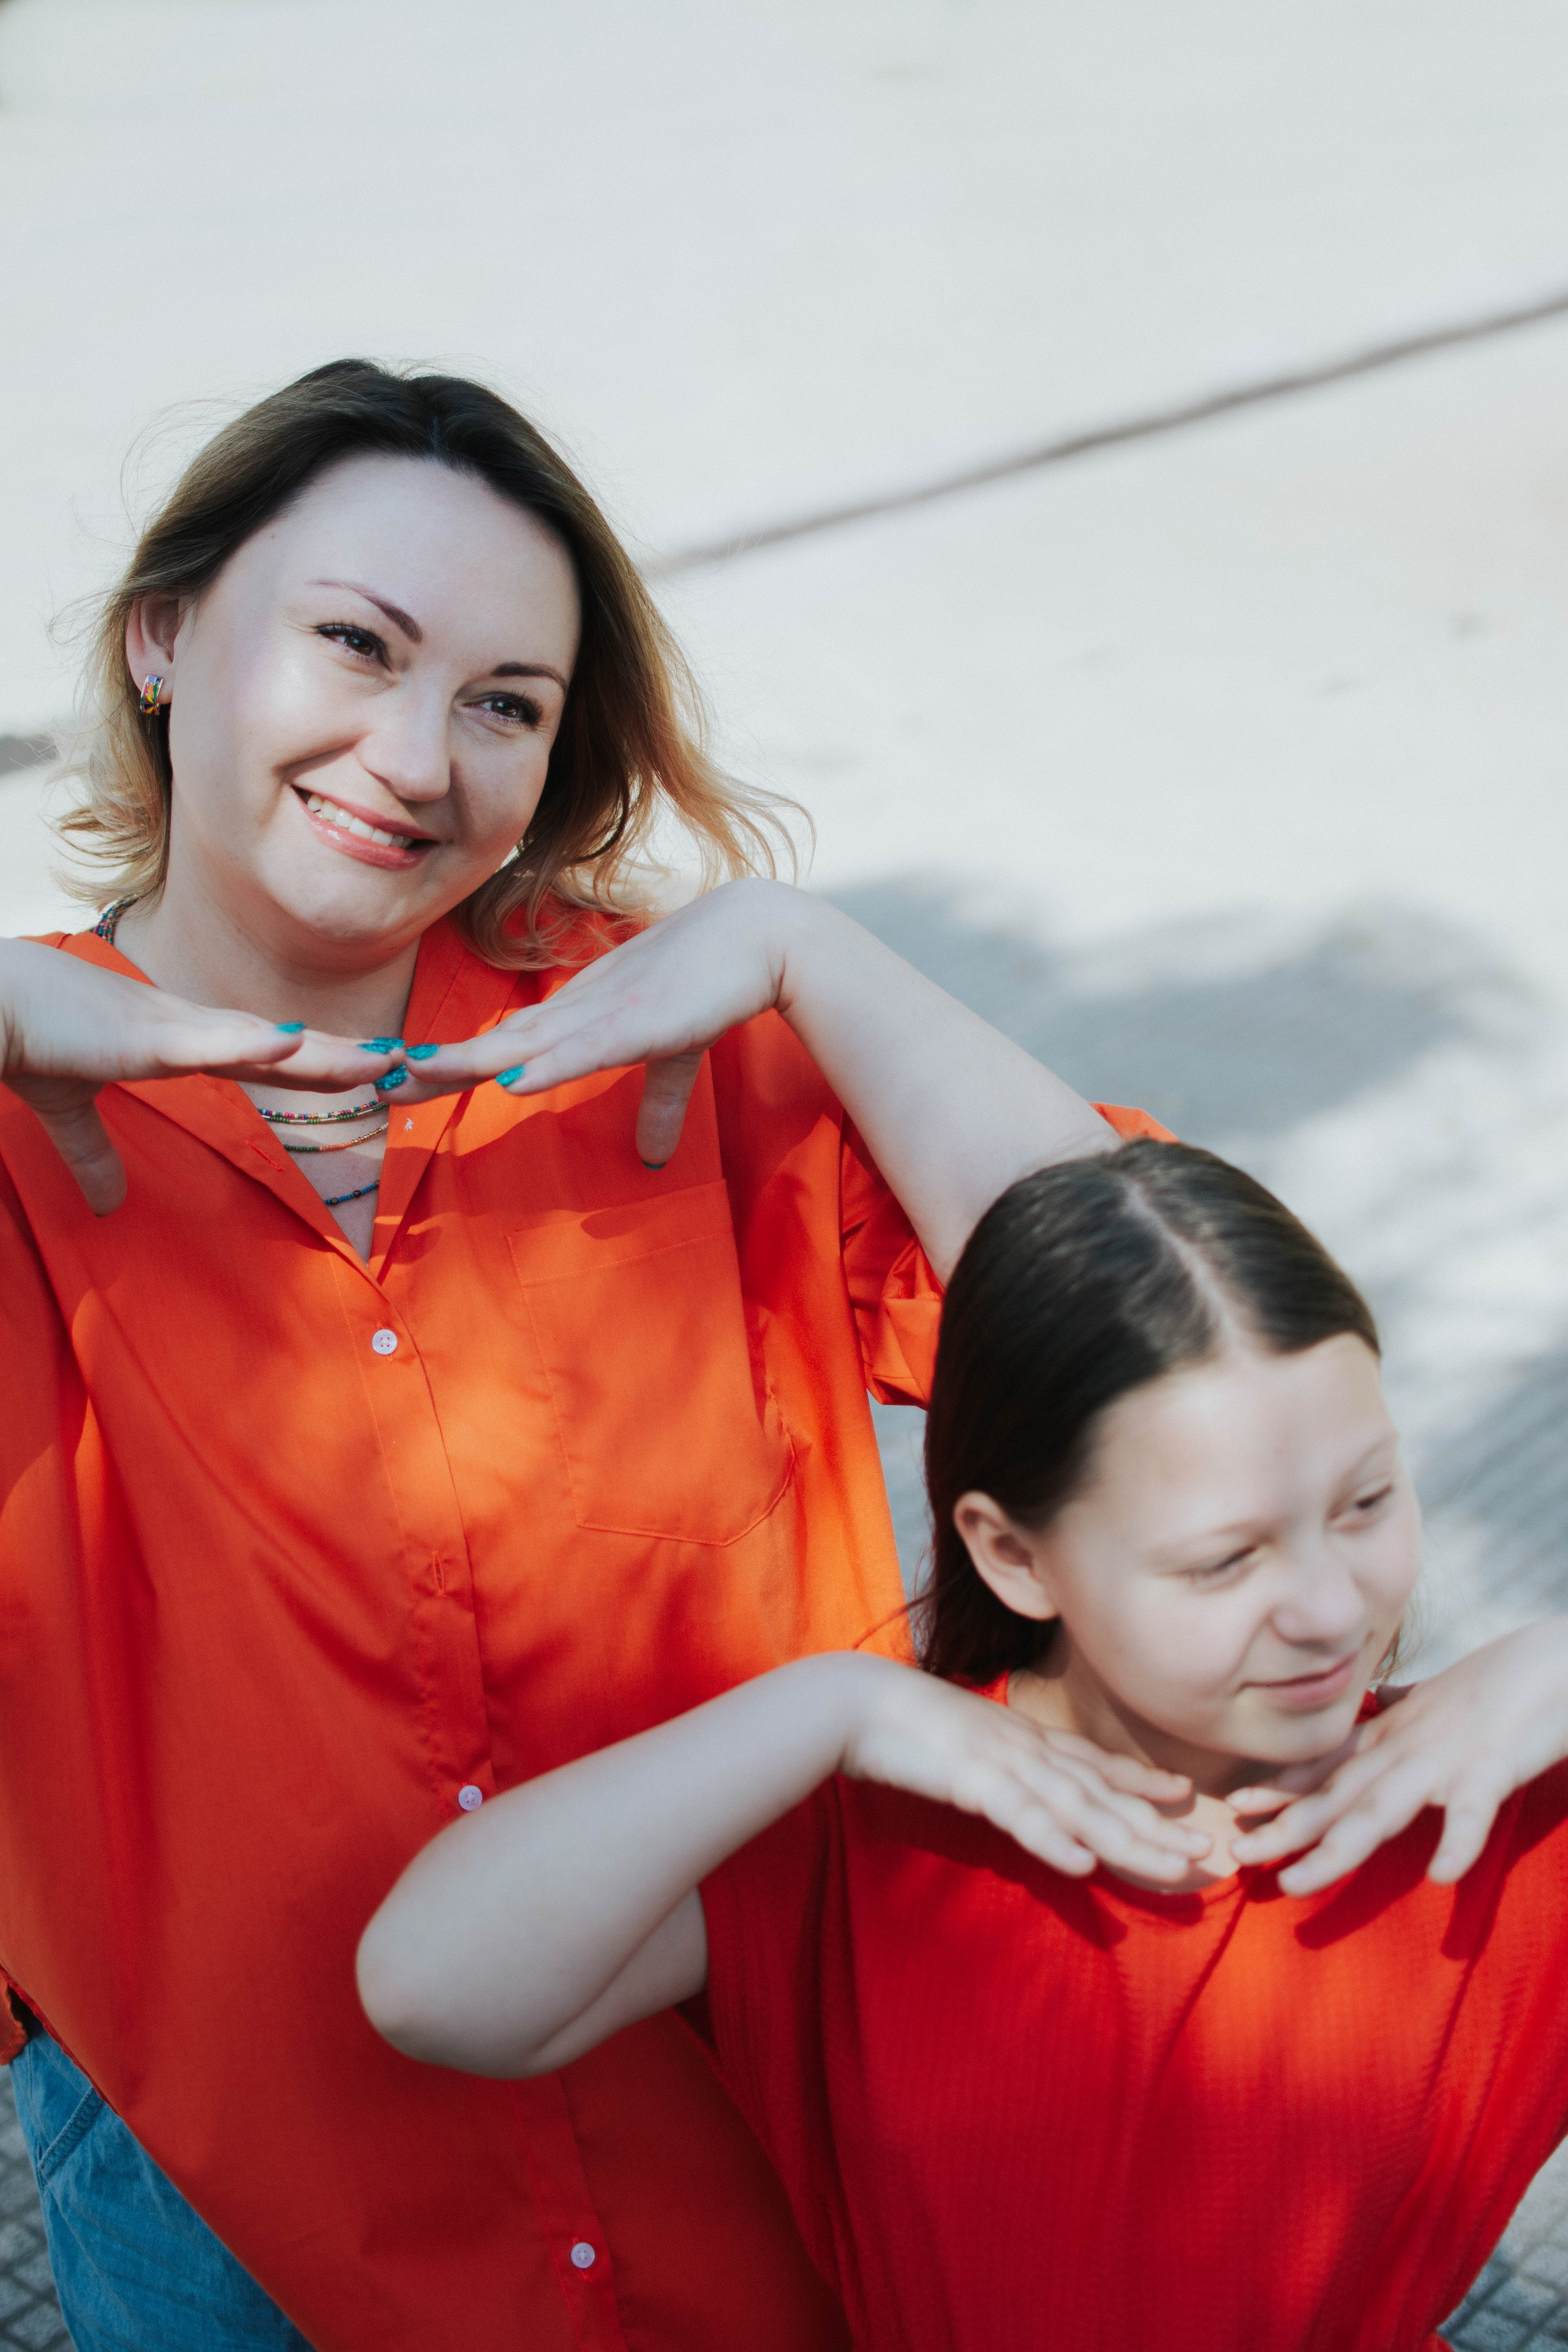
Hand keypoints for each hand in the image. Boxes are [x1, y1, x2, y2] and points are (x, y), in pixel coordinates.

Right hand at [0, 938, 400, 1213]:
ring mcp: (172, 1026)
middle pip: (284, 1047)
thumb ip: (93, 1154)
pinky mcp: (145, 1034)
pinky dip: (253, 1042)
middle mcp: (188, 1026)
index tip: (365, 1071)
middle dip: (343, 1059)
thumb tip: (105, 1206)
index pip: (266, 1055)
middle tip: (403, 1067)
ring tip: (378, 1061)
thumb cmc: (25, 1040)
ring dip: (322, 1053)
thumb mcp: (70, 1109)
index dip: (317, 1064)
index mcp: (177, 1040)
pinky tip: (294, 1044)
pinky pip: (210, 1040)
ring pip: (265, 1041)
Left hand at [378, 879, 796, 1168]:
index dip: (452, 1064)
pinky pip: (587, 1050)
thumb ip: (659, 1104)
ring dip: (470, 1063)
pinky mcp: (643, 1024)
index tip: (403, 1080)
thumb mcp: (676, 1053)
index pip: (504, 1047)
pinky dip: (547, 1065)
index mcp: (580, 1017)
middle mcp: (579, 1012)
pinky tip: (511, 1081)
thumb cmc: (715, 984)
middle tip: (375, 1083)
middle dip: (436, 1067)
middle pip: (495, 1046)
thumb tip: (655, 1159)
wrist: (761, 935)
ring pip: (526, 1045)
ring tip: (415, 1078)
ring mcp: (607, 1015)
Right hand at [840, 1658, 1212, 1883]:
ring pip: (1079, 1808)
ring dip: (1129, 1840)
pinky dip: (1052, 1840)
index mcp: (1025, 1740)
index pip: (1095, 1763)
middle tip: (1209, 1852)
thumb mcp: (967, 1747)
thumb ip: (998, 1769)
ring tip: (1173, 1867)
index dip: (1142, 1780)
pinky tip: (1081, 1866)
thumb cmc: (905, 1726)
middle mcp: (1027, 1750)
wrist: (855, 1701)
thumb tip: (1017, 1790)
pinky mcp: (972, 1781)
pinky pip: (1020, 1816)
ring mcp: (1004, 1764)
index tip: (1185, 1794)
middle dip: (1158, 1826)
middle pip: (1104, 1794)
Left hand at [1229, 1618, 1567, 1893]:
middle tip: (1237, 1854)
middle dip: (1286, 1828)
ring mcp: (1447, 1757)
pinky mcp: (1494, 1766)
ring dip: (1335, 1846)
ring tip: (1296, 1881)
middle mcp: (1409, 1746)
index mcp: (1398, 1734)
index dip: (1283, 1787)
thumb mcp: (1443, 1701)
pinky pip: (1473, 1810)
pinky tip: (1442, 1875)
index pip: (1330, 1764)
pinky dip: (1457, 1841)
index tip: (1237, 1806)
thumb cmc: (1507, 1682)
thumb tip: (1384, 1703)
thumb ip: (1410, 1710)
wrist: (1560, 1659)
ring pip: (1381, 1808)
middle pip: (1339, 1795)